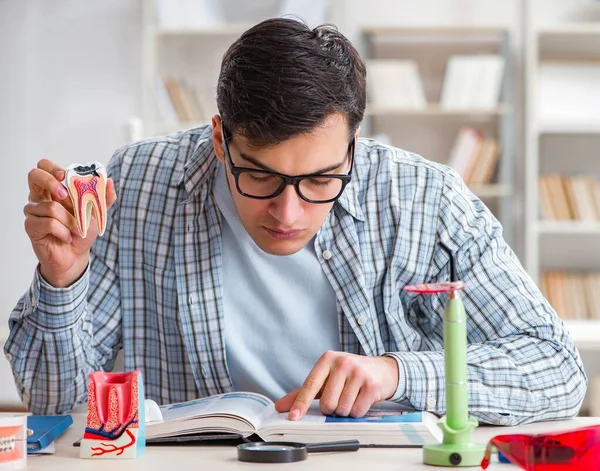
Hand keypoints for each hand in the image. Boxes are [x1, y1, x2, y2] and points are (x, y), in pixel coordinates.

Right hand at [23, 159, 116, 287]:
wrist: (75, 256)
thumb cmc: (81, 231)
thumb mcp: (97, 213)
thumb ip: (104, 197)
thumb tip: (110, 181)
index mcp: (54, 189)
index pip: (44, 167)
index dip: (52, 167)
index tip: (65, 175)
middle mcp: (40, 197)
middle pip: (34, 176)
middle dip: (51, 182)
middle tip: (64, 195)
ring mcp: (33, 211)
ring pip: (50, 206)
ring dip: (70, 220)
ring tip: (76, 230)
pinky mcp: (31, 226)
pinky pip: (49, 223)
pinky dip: (63, 231)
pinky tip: (66, 237)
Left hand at [274, 351, 398, 420]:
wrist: (382, 369)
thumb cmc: (349, 374)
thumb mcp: (326, 378)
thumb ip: (303, 392)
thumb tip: (281, 407)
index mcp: (327, 359)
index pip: (310, 385)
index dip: (301, 403)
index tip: (293, 417)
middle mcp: (342, 363)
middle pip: (327, 403)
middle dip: (331, 408)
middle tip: (338, 399)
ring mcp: (358, 373)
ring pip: (342, 409)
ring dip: (345, 411)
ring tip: (351, 397)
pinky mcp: (372, 385)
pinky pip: (357, 411)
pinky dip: (357, 412)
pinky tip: (361, 399)